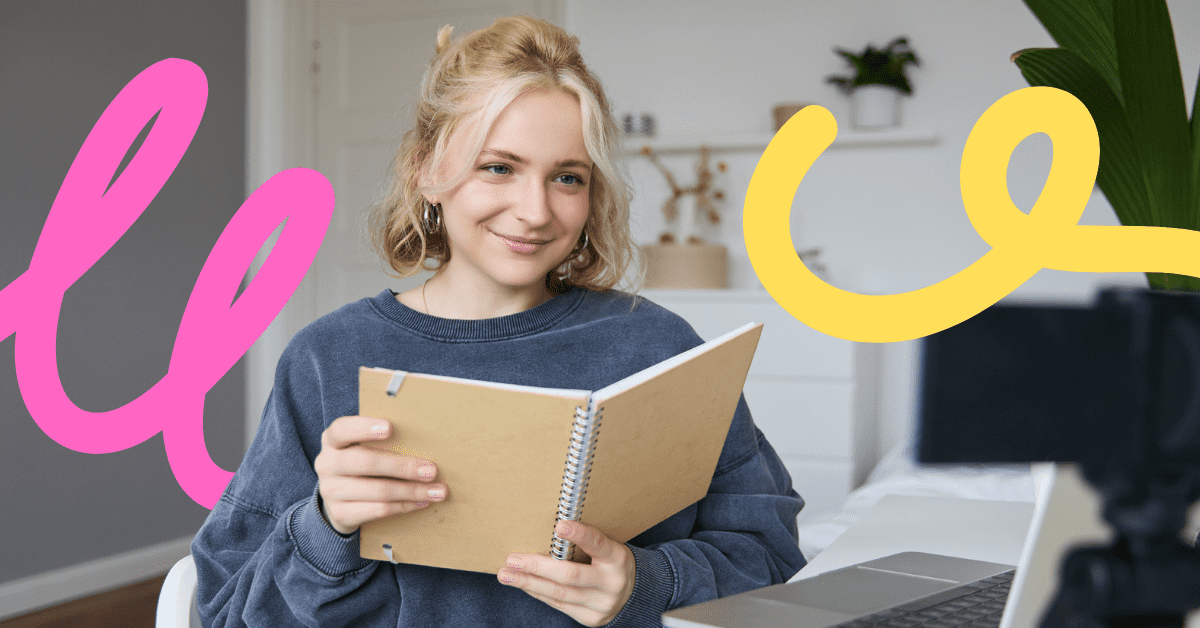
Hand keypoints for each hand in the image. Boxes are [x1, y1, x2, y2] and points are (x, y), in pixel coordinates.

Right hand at [314, 416, 446, 534]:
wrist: (338, 501)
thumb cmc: (359, 465)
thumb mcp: (360, 447)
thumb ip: (381, 441)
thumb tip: (425, 442)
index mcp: (332, 440)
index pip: (342, 429)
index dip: (364, 428)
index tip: (390, 427)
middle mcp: (327, 464)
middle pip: (366, 463)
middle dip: (403, 467)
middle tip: (431, 470)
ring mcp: (331, 491)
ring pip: (378, 490)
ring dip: (412, 491)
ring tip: (436, 490)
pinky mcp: (340, 513)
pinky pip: (378, 510)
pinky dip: (404, 506)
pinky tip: (422, 502)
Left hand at [497, 520, 635, 626]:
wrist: (634, 594)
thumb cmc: (611, 563)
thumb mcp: (608, 548)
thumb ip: (586, 543)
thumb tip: (549, 532)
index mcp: (617, 558)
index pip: (598, 544)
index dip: (579, 535)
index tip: (559, 525)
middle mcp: (611, 583)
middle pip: (570, 575)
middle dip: (537, 567)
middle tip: (513, 559)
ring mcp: (601, 604)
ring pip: (559, 594)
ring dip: (529, 583)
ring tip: (507, 575)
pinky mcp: (591, 618)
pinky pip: (559, 605)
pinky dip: (538, 593)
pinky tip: (524, 584)